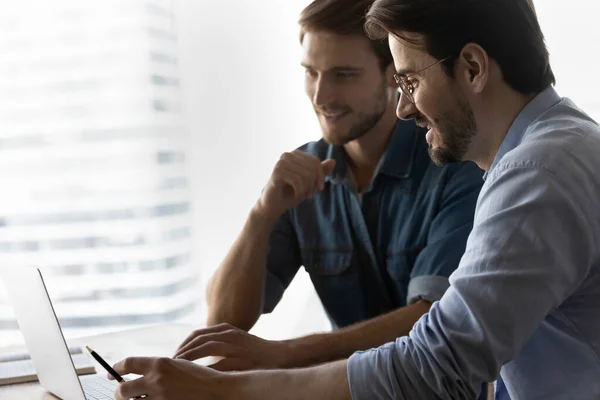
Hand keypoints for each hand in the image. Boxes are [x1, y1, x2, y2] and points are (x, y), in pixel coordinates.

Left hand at [112, 357, 233, 399]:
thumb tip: (139, 375)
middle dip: (119, 393)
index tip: (110, 374)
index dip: (115, 369)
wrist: (217, 390)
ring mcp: (159, 398)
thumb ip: (158, 369)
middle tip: (121, 394)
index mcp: (159, 364)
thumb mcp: (178, 365)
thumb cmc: (200, 377)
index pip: (128, 364)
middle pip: (123, 389)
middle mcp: (156, 380)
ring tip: (138, 399)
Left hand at [172, 323, 290, 370]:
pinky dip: (206, 370)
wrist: (280, 355)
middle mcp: (230, 334)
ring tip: (179, 369)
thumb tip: (195, 353)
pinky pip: (220, 364)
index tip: (174, 357)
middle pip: (198, 339)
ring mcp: (237, 346)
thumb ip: (218, 343)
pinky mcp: (243, 359)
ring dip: (190, 358)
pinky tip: (197, 377)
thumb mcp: (236, 341)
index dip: (184, 345)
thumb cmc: (256, 352)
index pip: (198, 334)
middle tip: (171, 365)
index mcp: (226, 329)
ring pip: (206, 347)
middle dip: (183, 351)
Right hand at [255, 150, 335, 220]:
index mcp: (295, 155)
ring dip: (306, 189)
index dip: (320, 176)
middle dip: (313, 184)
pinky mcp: (277, 172)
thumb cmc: (290, 193)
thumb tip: (333, 161)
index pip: (315, 161)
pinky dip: (299, 192)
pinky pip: (297, 180)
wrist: (273, 206)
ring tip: (301, 195)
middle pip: (312, 167)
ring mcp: (281, 162)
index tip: (319, 189)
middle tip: (308, 195)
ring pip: (306, 174)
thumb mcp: (309, 182)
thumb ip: (320, 172)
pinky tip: (295, 196)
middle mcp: (287, 155)